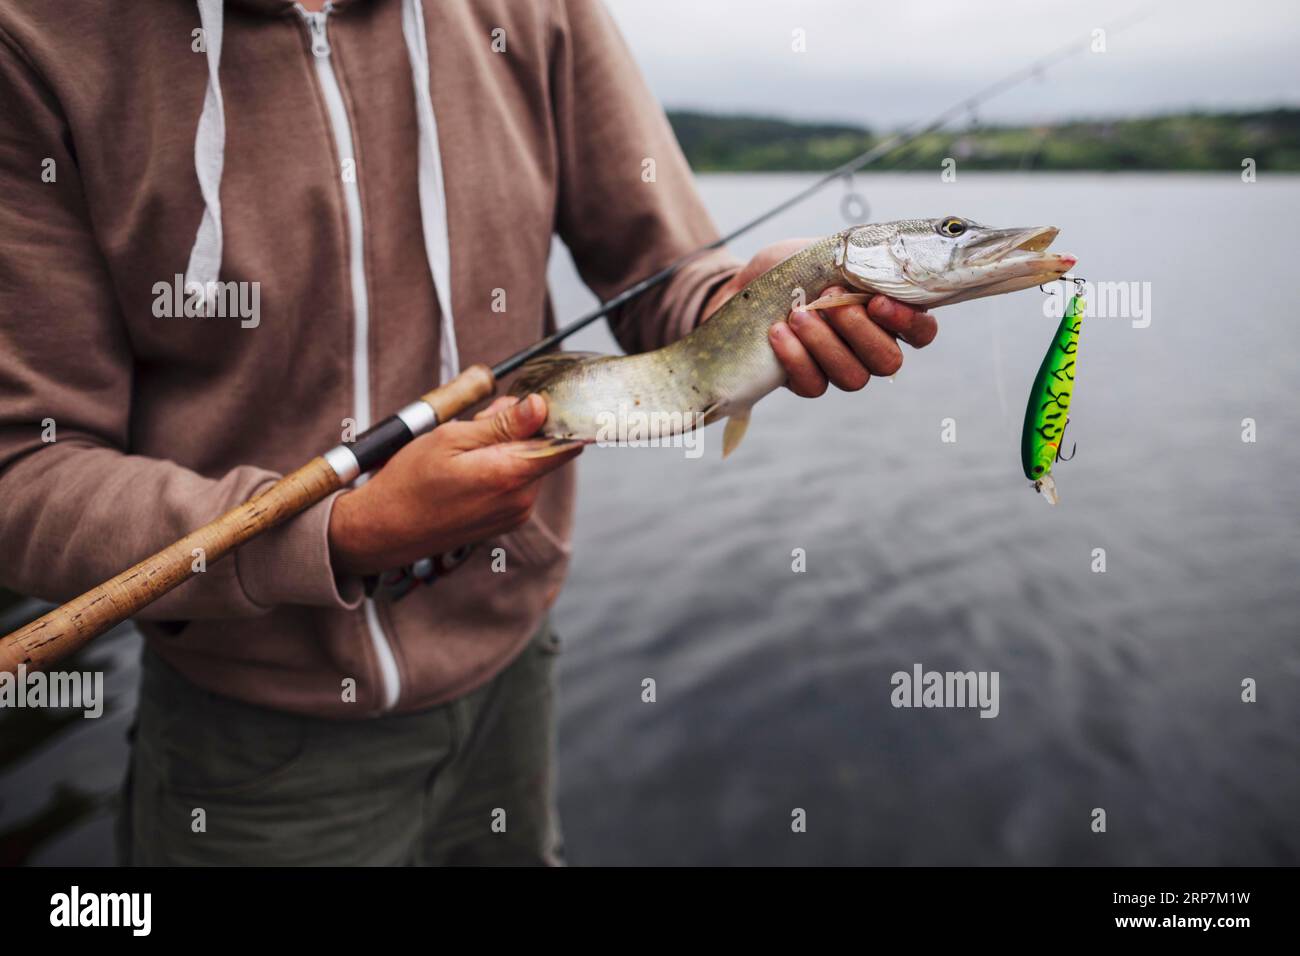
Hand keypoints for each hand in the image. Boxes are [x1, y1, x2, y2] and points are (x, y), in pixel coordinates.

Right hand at [328, 394, 580, 575]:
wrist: (383, 529)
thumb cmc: (409, 482)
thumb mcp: (451, 438)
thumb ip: (502, 424)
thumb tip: (539, 406)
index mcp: (512, 475)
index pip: (564, 442)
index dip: (552, 417)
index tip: (531, 403)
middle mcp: (522, 500)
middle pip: (543, 449)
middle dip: (519, 429)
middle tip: (477, 424)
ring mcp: (515, 514)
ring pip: (528, 464)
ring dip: (506, 449)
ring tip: (464, 450)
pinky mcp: (506, 521)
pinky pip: (515, 484)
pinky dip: (499, 469)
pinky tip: (467, 470)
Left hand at [701, 238, 938, 396]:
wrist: (742, 289)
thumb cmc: (791, 269)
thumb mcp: (826, 251)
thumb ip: (859, 258)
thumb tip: (880, 258)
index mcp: (884, 314)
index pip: (921, 332)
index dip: (909, 323)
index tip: (876, 301)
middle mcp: (869, 347)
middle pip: (888, 361)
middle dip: (859, 331)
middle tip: (829, 300)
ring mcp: (838, 369)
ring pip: (853, 377)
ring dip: (825, 344)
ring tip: (798, 315)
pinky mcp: (806, 382)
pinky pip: (813, 385)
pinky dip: (796, 358)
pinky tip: (778, 332)